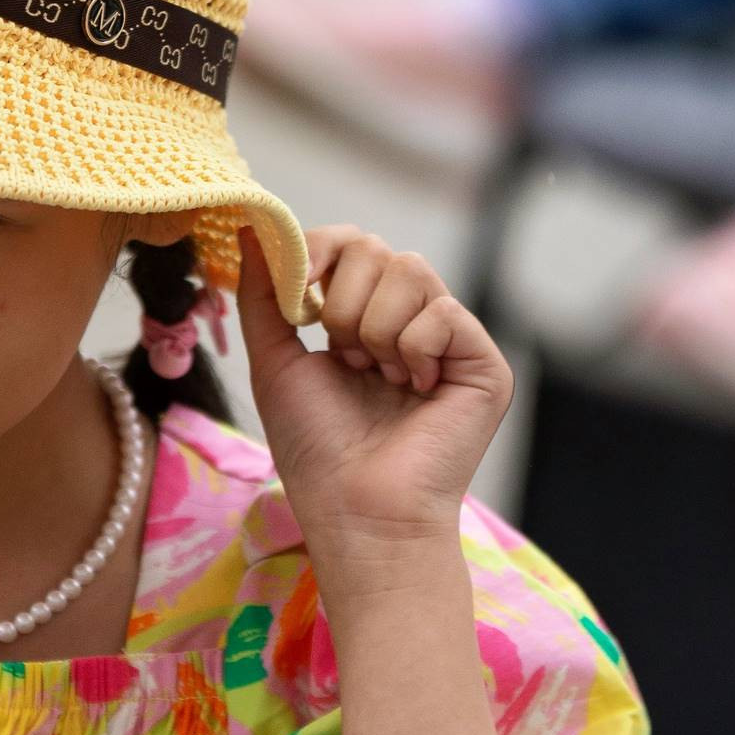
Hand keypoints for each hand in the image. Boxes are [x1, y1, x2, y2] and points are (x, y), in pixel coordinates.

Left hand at [234, 224, 512, 579]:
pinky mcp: (484, 364)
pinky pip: (443, 311)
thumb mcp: (273, 360)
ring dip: (374, 327)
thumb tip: (250, 225)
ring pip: (411, 270)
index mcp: (364, 319)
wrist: (356, 509)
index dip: (321, 254)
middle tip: (346, 358)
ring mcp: (449, 342)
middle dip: (344, 303)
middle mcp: (409, 322)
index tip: (302, 300)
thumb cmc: (315, 448)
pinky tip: (412, 389)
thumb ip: (264, 293)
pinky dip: (412, 348)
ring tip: (376, 376)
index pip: (351, 245)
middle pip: (378, 249)